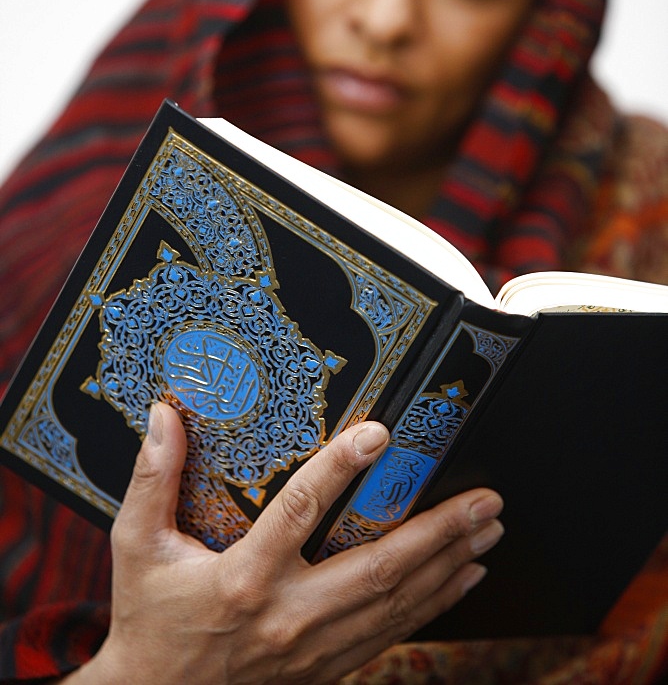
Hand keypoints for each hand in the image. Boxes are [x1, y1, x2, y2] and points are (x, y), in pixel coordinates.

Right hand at [69, 403, 502, 684]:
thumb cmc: (149, 618)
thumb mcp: (138, 545)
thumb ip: (151, 479)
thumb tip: (162, 415)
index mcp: (242, 579)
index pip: (299, 511)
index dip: (340, 469)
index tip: (379, 434)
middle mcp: (287, 615)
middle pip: (377, 568)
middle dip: (439, 532)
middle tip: (485, 499)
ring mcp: (313, 648)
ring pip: (395, 604)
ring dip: (448, 564)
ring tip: (488, 529)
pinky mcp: (326, 666)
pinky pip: (390, 633)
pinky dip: (433, 604)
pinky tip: (463, 577)